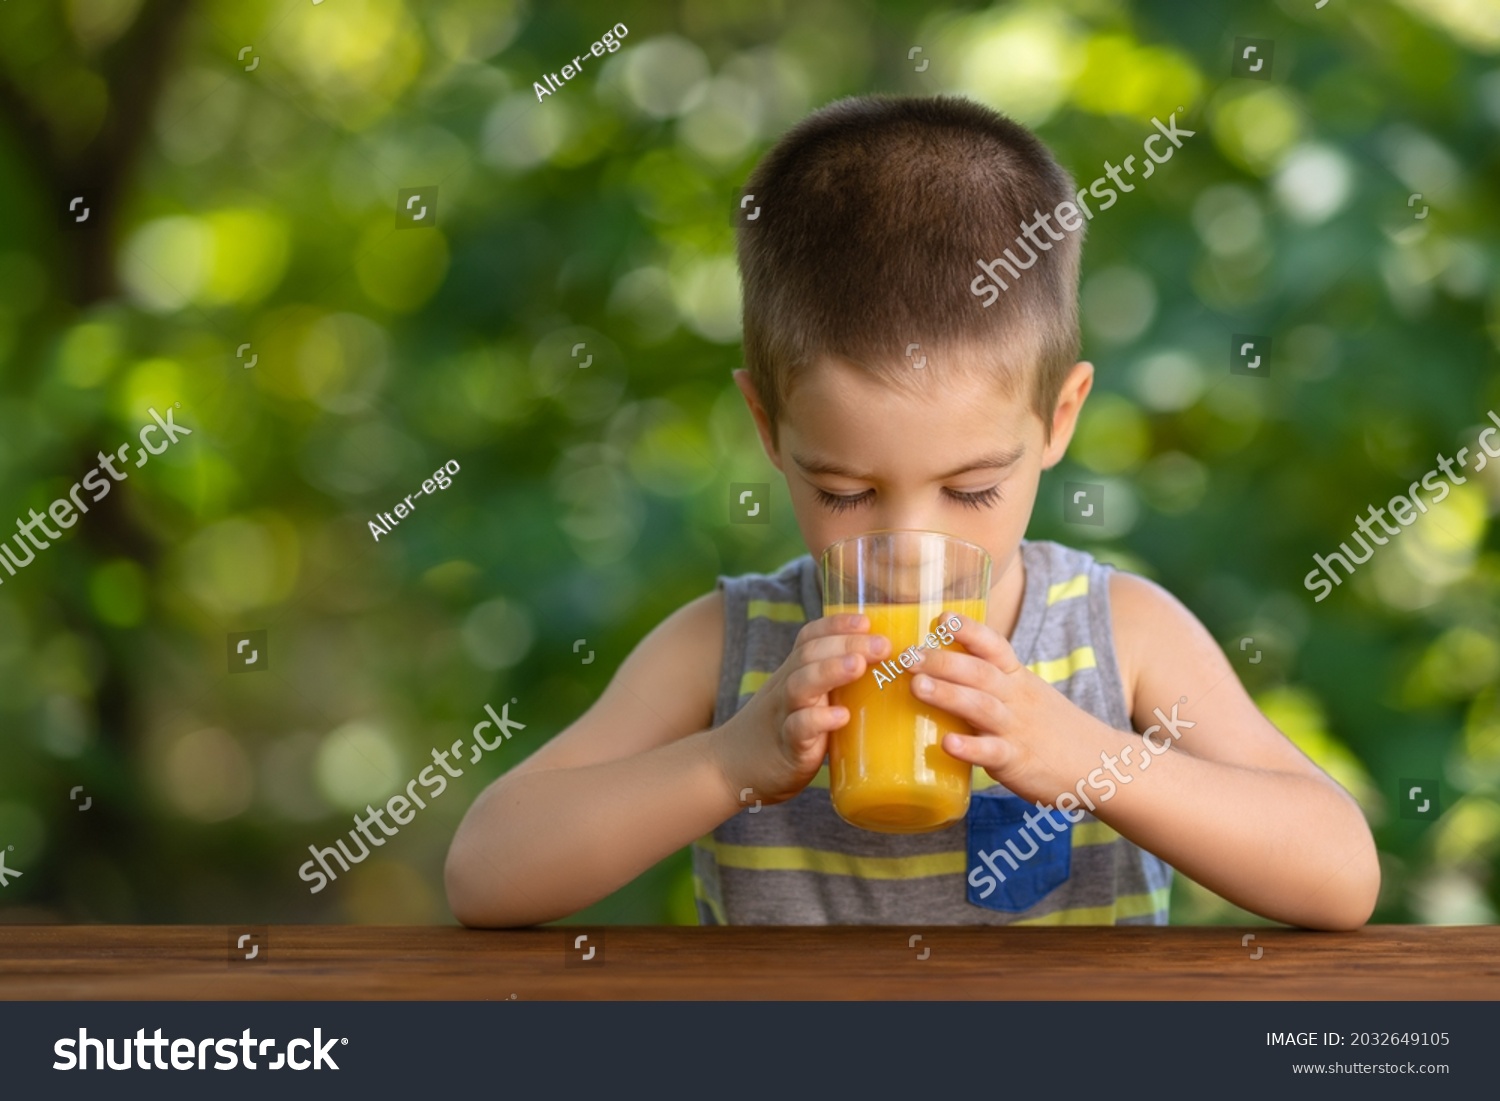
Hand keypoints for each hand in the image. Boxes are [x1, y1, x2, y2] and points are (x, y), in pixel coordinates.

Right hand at [714, 613, 889, 804]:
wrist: (731, 768)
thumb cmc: (781, 732)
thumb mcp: (802, 700)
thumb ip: (830, 685)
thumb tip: (882, 675)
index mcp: (793, 673)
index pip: (810, 637)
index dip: (836, 624)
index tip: (866, 620)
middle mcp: (786, 688)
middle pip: (810, 654)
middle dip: (847, 644)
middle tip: (883, 645)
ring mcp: (784, 715)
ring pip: (801, 685)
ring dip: (830, 671)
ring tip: (859, 666)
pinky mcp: (787, 746)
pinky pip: (799, 728)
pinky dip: (819, 719)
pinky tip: (841, 716)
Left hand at [908, 611, 1095, 796]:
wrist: (1101, 765)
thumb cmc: (1053, 730)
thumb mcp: (1026, 696)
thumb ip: (989, 685)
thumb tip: (937, 674)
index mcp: (1017, 678)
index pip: (994, 646)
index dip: (969, 630)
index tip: (942, 617)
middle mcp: (1016, 698)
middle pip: (979, 672)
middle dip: (942, 660)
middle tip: (906, 655)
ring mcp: (1017, 729)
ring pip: (980, 706)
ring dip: (947, 694)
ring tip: (916, 686)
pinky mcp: (1018, 761)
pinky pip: (992, 752)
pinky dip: (969, 747)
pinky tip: (946, 744)